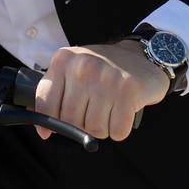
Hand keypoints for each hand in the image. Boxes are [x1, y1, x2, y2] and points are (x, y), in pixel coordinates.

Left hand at [31, 39, 169, 141]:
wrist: (143, 56)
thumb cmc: (105, 69)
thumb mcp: (75, 69)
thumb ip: (58, 92)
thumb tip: (44, 129)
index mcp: (64, 60)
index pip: (45, 102)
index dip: (47, 123)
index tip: (47, 132)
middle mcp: (83, 66)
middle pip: (70, 121)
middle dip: (82, 125)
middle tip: (94, 111)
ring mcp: (106, 78)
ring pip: (94, 129)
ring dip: (103, 127)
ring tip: (110, 109)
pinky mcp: (128, 91)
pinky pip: (117, 131)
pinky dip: (120, 129)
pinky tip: (123, 112)